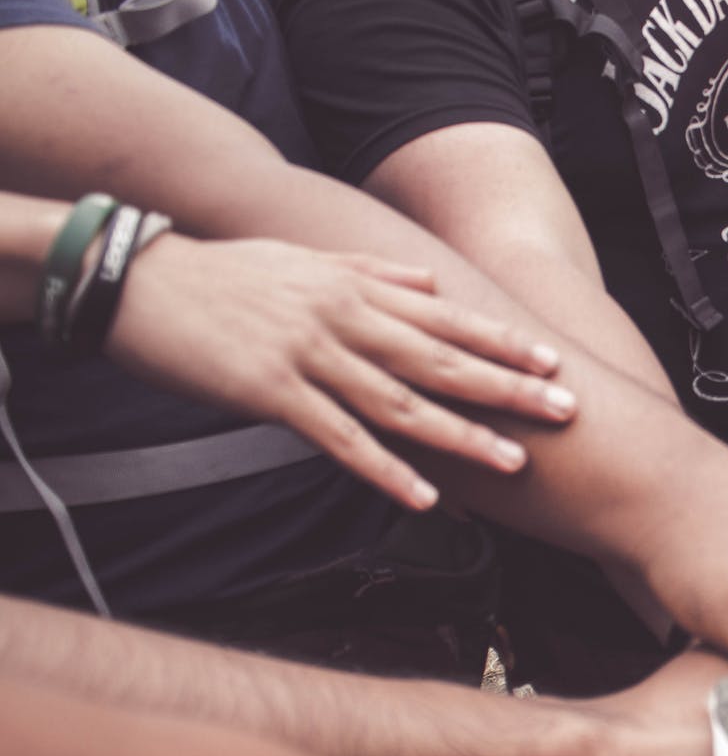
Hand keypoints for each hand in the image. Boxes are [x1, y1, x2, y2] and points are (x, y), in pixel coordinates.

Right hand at [108, 234, 576, 510]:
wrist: (135, 279)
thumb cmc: (223, 273)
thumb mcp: (305, 259)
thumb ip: (372, 269)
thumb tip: (430, 278)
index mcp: (355, 287)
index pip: (446, 317)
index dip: (502, 340)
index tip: (553, 360)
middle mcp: (344, 318)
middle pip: (441, 359)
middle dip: (507, 388)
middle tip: (564, 412)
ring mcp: (309, 355)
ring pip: (401, 402)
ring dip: (461, 436)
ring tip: (512, 464)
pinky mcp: (271, 391)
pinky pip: (338, 437)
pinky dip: (384, 468)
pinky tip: (423, 496)